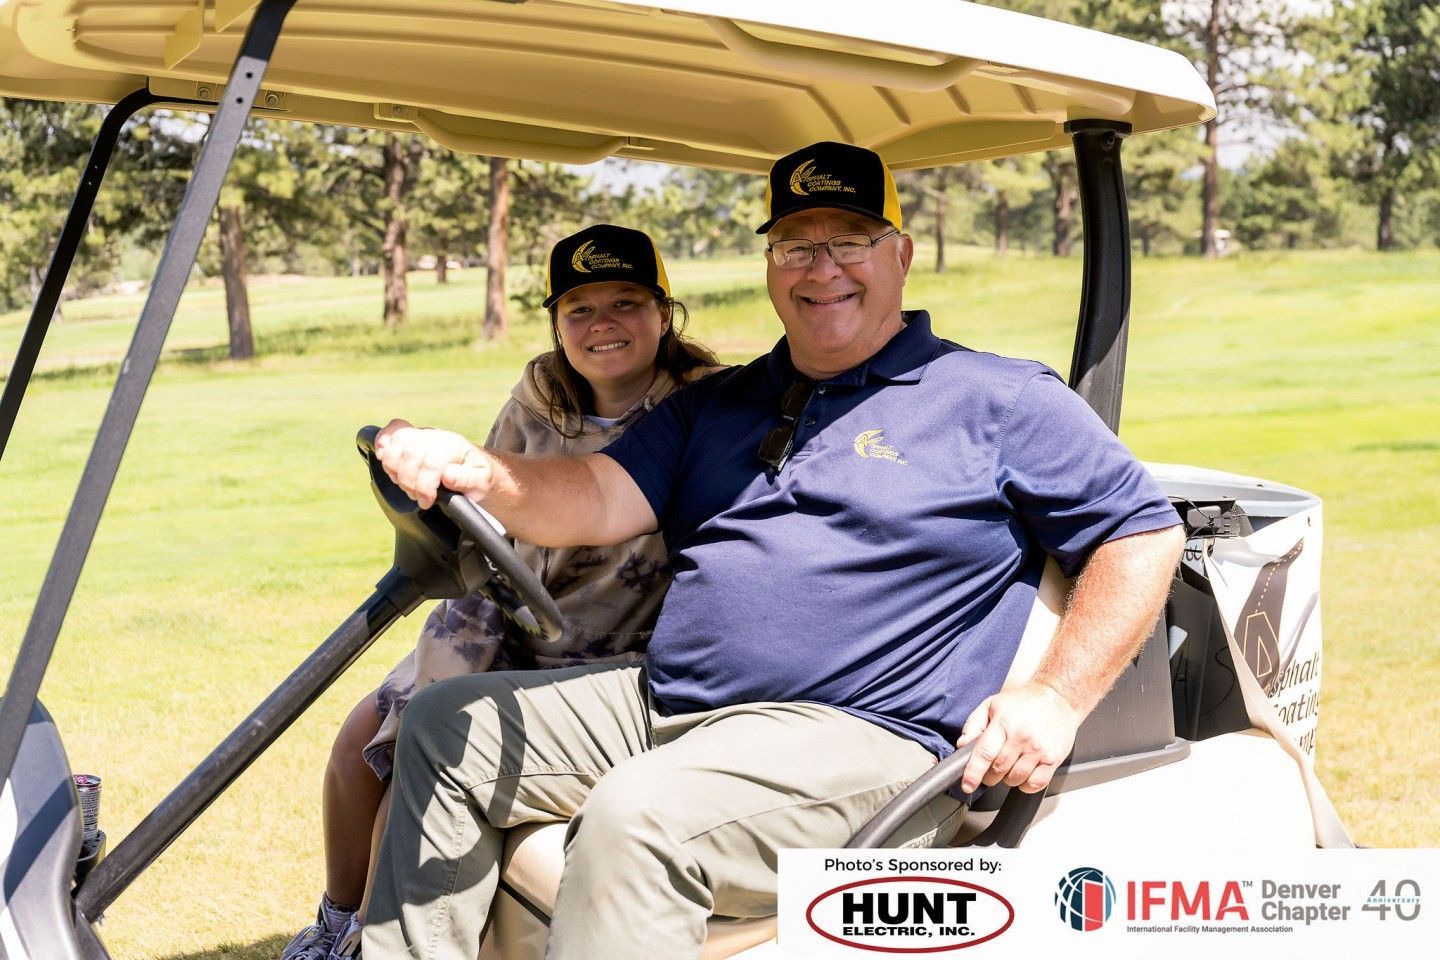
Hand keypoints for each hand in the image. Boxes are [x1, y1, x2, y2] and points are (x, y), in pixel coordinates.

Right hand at [373, 418, 494, 508]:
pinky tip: (386, 460)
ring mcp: (421, 435)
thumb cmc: (478, 477)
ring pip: (396, 444)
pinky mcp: (409, 438)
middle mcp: (435, 437)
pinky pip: (390, 433)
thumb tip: (448, 476)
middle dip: (409, 481)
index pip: (431, 461)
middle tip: (418, 497)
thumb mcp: (482, 482)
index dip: (424, 486)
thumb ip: (468, 480)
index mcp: (454, 446)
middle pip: (410, 453)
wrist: (475, 469)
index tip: (427, 501)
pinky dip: (383, 445)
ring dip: (395, 470)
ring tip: (407, 485)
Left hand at [955, 681, 1080, 794]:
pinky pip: (1035, 784)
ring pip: (1015, 779)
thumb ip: (973, 725)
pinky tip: (1024, 773)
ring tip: (1010, 765)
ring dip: (1008, 779)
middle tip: (991, 768)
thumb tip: (962, 745)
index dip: (973, 773)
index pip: (984, 753)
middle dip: (990, 775)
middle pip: (998, 769)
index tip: (967, 785)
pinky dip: (1026, 785)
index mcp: (1003, 722)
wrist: (1057, 697)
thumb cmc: (1023, 702)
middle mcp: (1021, 737)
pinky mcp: (1053, 759)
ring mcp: (1038, 749)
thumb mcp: (992, 705)